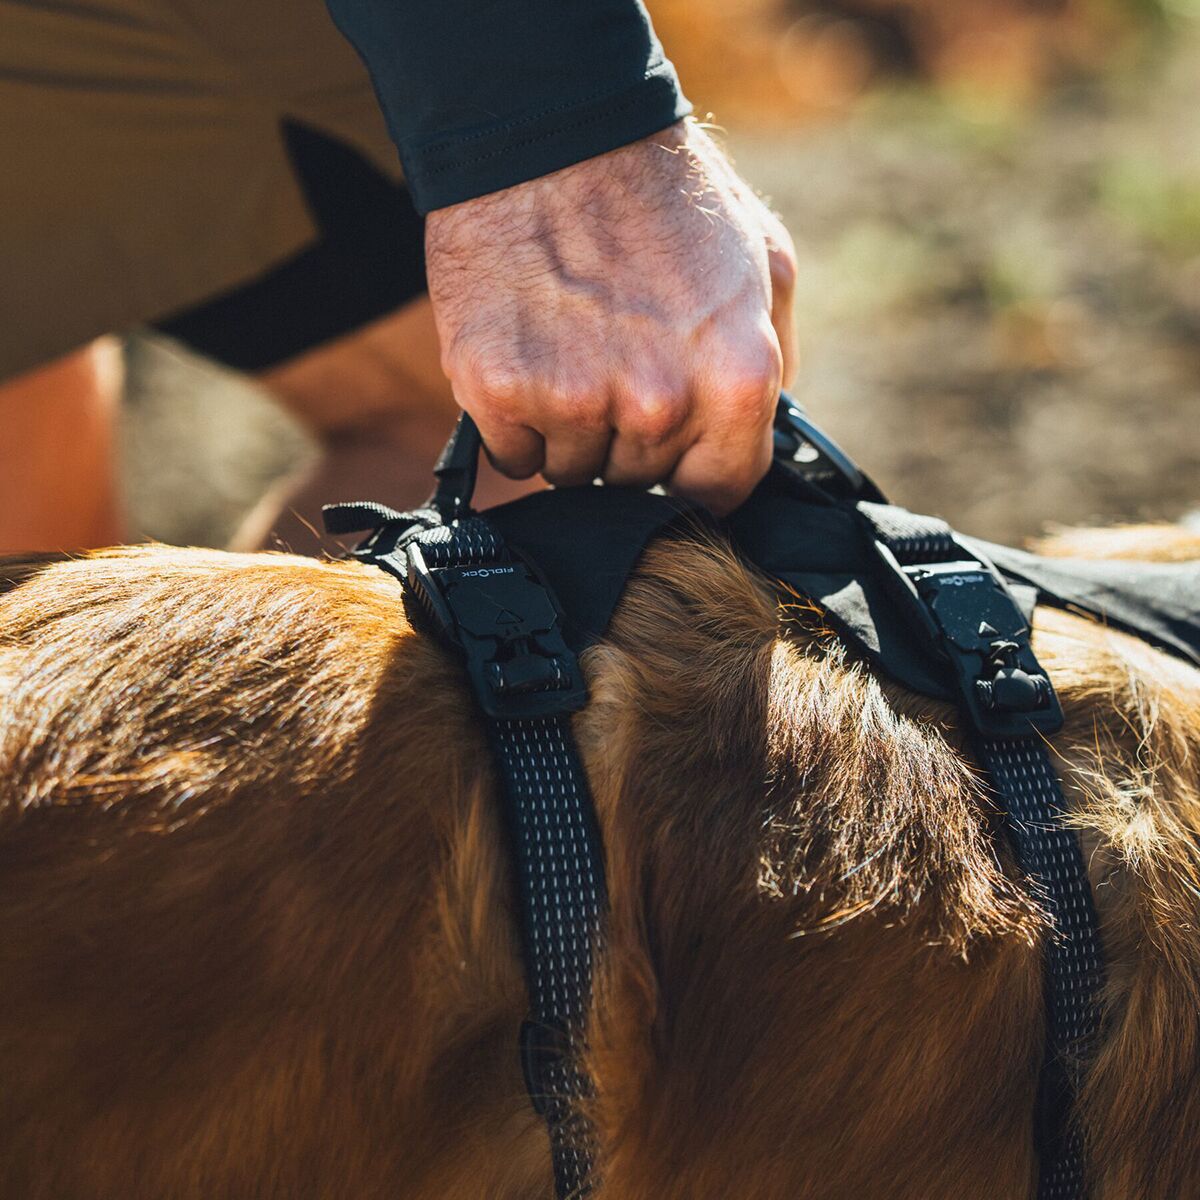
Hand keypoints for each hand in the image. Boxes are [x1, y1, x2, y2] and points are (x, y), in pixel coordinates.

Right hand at [424, 119, 797, 513]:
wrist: (550, 131)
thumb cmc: (661, 193)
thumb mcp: (765, 261)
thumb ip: (775, 358)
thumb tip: (764, 429)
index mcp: (737, 381)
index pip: (719, 493)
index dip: (694, 470)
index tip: (674, 448)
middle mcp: (659, 406)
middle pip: (637, 482)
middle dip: (628, 438)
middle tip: (613, 358)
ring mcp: (574, 403)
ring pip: (571, 473)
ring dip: (569, 432)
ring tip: (569, 348)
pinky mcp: (500, 393)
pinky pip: (513, 457)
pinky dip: (515, 423)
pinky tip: (527, 356)